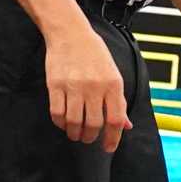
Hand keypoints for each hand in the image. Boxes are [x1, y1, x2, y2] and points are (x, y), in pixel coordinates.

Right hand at [45, 23, 128, 152]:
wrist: (70, 33)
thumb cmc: (95, 55)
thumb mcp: (113, 75)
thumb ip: (118, 101)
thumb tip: (126, 126)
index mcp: (113, 85)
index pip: (116, 120)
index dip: (113, 138)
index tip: (108, 148)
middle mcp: (94, 87)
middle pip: (94, 124)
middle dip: (91, 137)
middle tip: (88, 139)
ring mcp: (73, 86)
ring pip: (75, 122)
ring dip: (75, 133)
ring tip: (76, 134)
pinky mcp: (55, 85)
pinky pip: (57, 113)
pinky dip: (61, 123)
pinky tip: (64, 123)